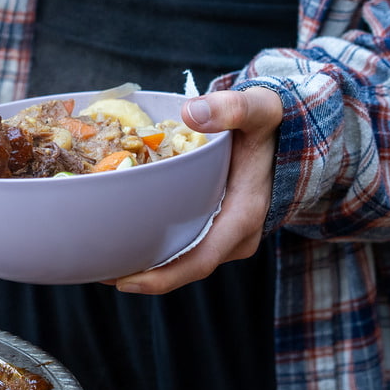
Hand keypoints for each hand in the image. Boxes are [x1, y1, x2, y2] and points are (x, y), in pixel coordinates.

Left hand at [113, 86, 281, 294]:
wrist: (292, 132)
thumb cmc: (273, 123)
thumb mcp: (260, 107)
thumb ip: (232, 107)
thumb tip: (192, 114)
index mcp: (244, 216)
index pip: (199, 261)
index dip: (160, 277)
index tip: (123, 282)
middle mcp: (236, 235)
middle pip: (184, 267)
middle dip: (143, 274)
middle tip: (98, 269)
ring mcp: (228, 235)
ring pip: (183, 260)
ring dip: (147, 263)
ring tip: (103, 260)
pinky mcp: (218, 227)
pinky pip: (185, 246)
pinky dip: (157, 246)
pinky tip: (126, 239)